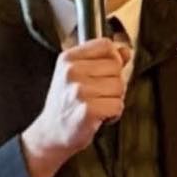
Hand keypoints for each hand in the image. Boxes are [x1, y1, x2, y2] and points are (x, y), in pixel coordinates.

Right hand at [21, 38, 131, 176]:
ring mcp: (79, 91)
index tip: (104, 71)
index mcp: (68, 58)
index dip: (112, 58)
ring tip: (98, 104)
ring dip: (114, 99)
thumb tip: (125, 51)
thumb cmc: (64, 103)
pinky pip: (118, 105)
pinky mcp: (88, 110)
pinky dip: (113, 114)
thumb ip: (103, 60)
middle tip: (98, 93)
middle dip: (114, 82)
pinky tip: (100, 115)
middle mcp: (72, 72)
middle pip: (116, 66)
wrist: (51, 131)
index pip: (106, 45)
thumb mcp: (77, 74)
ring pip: (119, 86)